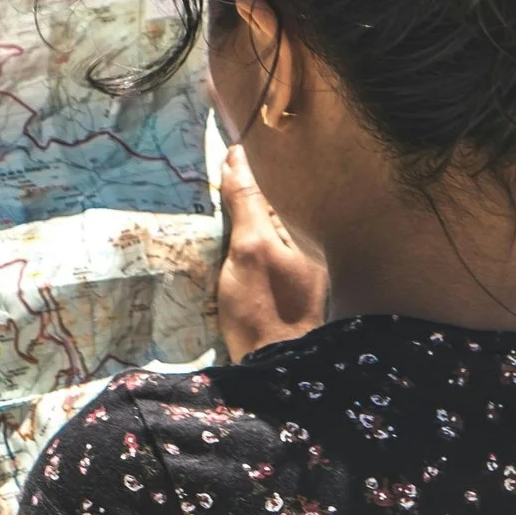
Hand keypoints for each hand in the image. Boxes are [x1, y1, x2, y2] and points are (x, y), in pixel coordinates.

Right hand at [216, 144, 326, 362]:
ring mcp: (290, 270)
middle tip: (213, 163)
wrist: (273, 368)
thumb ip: (247, 204)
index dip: (246, 168)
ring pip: (261, 228)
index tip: (223, 146)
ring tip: (212, 190)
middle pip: (267, 207)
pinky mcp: (275, 289)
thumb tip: (238, 158)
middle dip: (243, 188)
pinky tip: (221, 235)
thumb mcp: (251, 249)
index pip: (271, 188)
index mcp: (303, 232)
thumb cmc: (262, 307)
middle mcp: (302, 247)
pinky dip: (239, 238)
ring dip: (239, 212)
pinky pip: (257, 250)